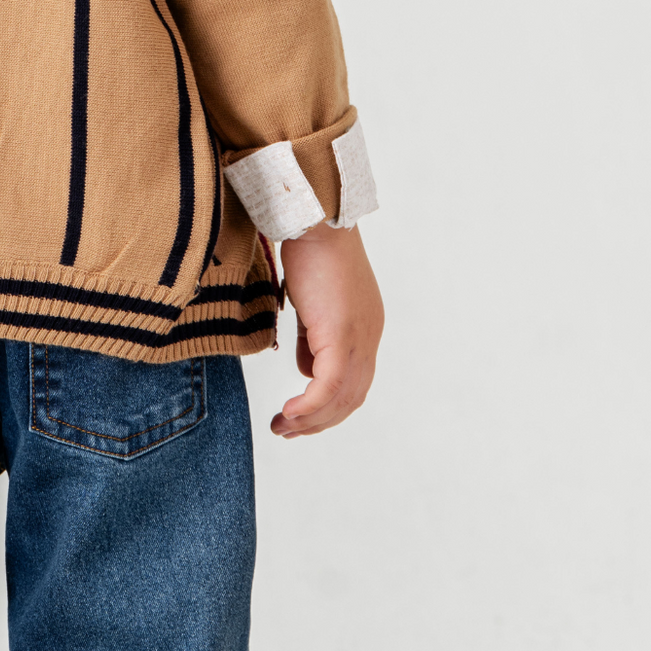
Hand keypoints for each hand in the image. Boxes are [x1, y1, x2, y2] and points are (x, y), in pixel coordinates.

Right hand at [270, 222, 382, 438]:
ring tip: (282, 427)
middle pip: (351, 397)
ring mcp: (359, 337)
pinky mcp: (341, 335)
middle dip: (318, 421)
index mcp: (363, 327)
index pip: (352, 381)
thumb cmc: (308, 249)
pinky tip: (289, 413)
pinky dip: (309, 406)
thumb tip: (304, 368)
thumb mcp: (310, 302)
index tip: (297, 417)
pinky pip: (328, 386)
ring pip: (342, 398)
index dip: (327, 406)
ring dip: (311, 419)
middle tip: (286, 431)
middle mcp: (368, 336)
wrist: (314, 219)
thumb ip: (310, 337)